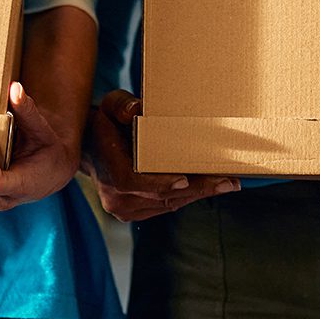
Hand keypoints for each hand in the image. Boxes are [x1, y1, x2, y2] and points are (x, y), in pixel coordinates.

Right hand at [80, 89, 239, 221]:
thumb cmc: (106, 122)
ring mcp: (122, 209)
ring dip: (198, 194)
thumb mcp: (109, 104)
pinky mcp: (134, 214)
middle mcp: (113, 195)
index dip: (158, 182)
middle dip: (196, 188)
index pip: (131, 181)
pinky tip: (210, 187)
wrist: (91, 149)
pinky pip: (166, 208)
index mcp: (106, 166)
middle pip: (159, 197)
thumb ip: (121, 104)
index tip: (184, 179)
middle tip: (227, 181)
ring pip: (167, 205)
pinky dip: (188, 196)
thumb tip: (136, 110)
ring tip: (228, 184)